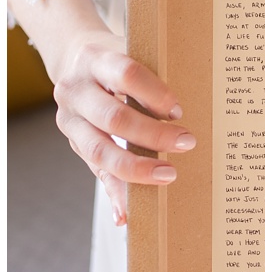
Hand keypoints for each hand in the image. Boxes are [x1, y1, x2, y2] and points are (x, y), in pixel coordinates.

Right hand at [51, 28, 192, 225]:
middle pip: (114, 118)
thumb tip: (187, 105)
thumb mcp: (134, 56)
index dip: (155, 94)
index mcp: (96, 60)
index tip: (180, 111)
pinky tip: (126, 216)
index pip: (126, 74)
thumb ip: (152, 78)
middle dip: (153, 135)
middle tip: (187, 143)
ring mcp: (70, 118)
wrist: (77, 61)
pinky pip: (95, 171)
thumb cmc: (121, 62)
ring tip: (168, 175)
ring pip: (100, 150)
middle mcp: (76, 90)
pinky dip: (114, 195)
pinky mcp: (73, 142)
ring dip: (137, 167)